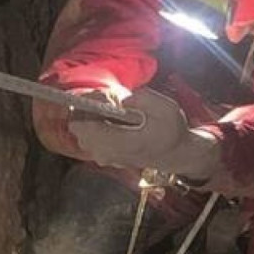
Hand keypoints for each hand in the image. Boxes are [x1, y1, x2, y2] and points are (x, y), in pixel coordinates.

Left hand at [68, 88, 219, 180]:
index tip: (104, 97)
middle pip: (77, 127)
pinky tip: (114, 117)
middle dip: (88, 108)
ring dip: (91, 116)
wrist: (177, 154)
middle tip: (109, 99)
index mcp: (119, 143)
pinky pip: (89, 137)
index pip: (82, 126)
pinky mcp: (106, 155)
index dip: (87, 106)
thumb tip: (122, 100)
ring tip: (113, 108)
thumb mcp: (167, 109)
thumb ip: (144, 99)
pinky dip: (95, 124)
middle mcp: (106, 153)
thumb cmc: (172, 131)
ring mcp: (105, 156)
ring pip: (81, 132)